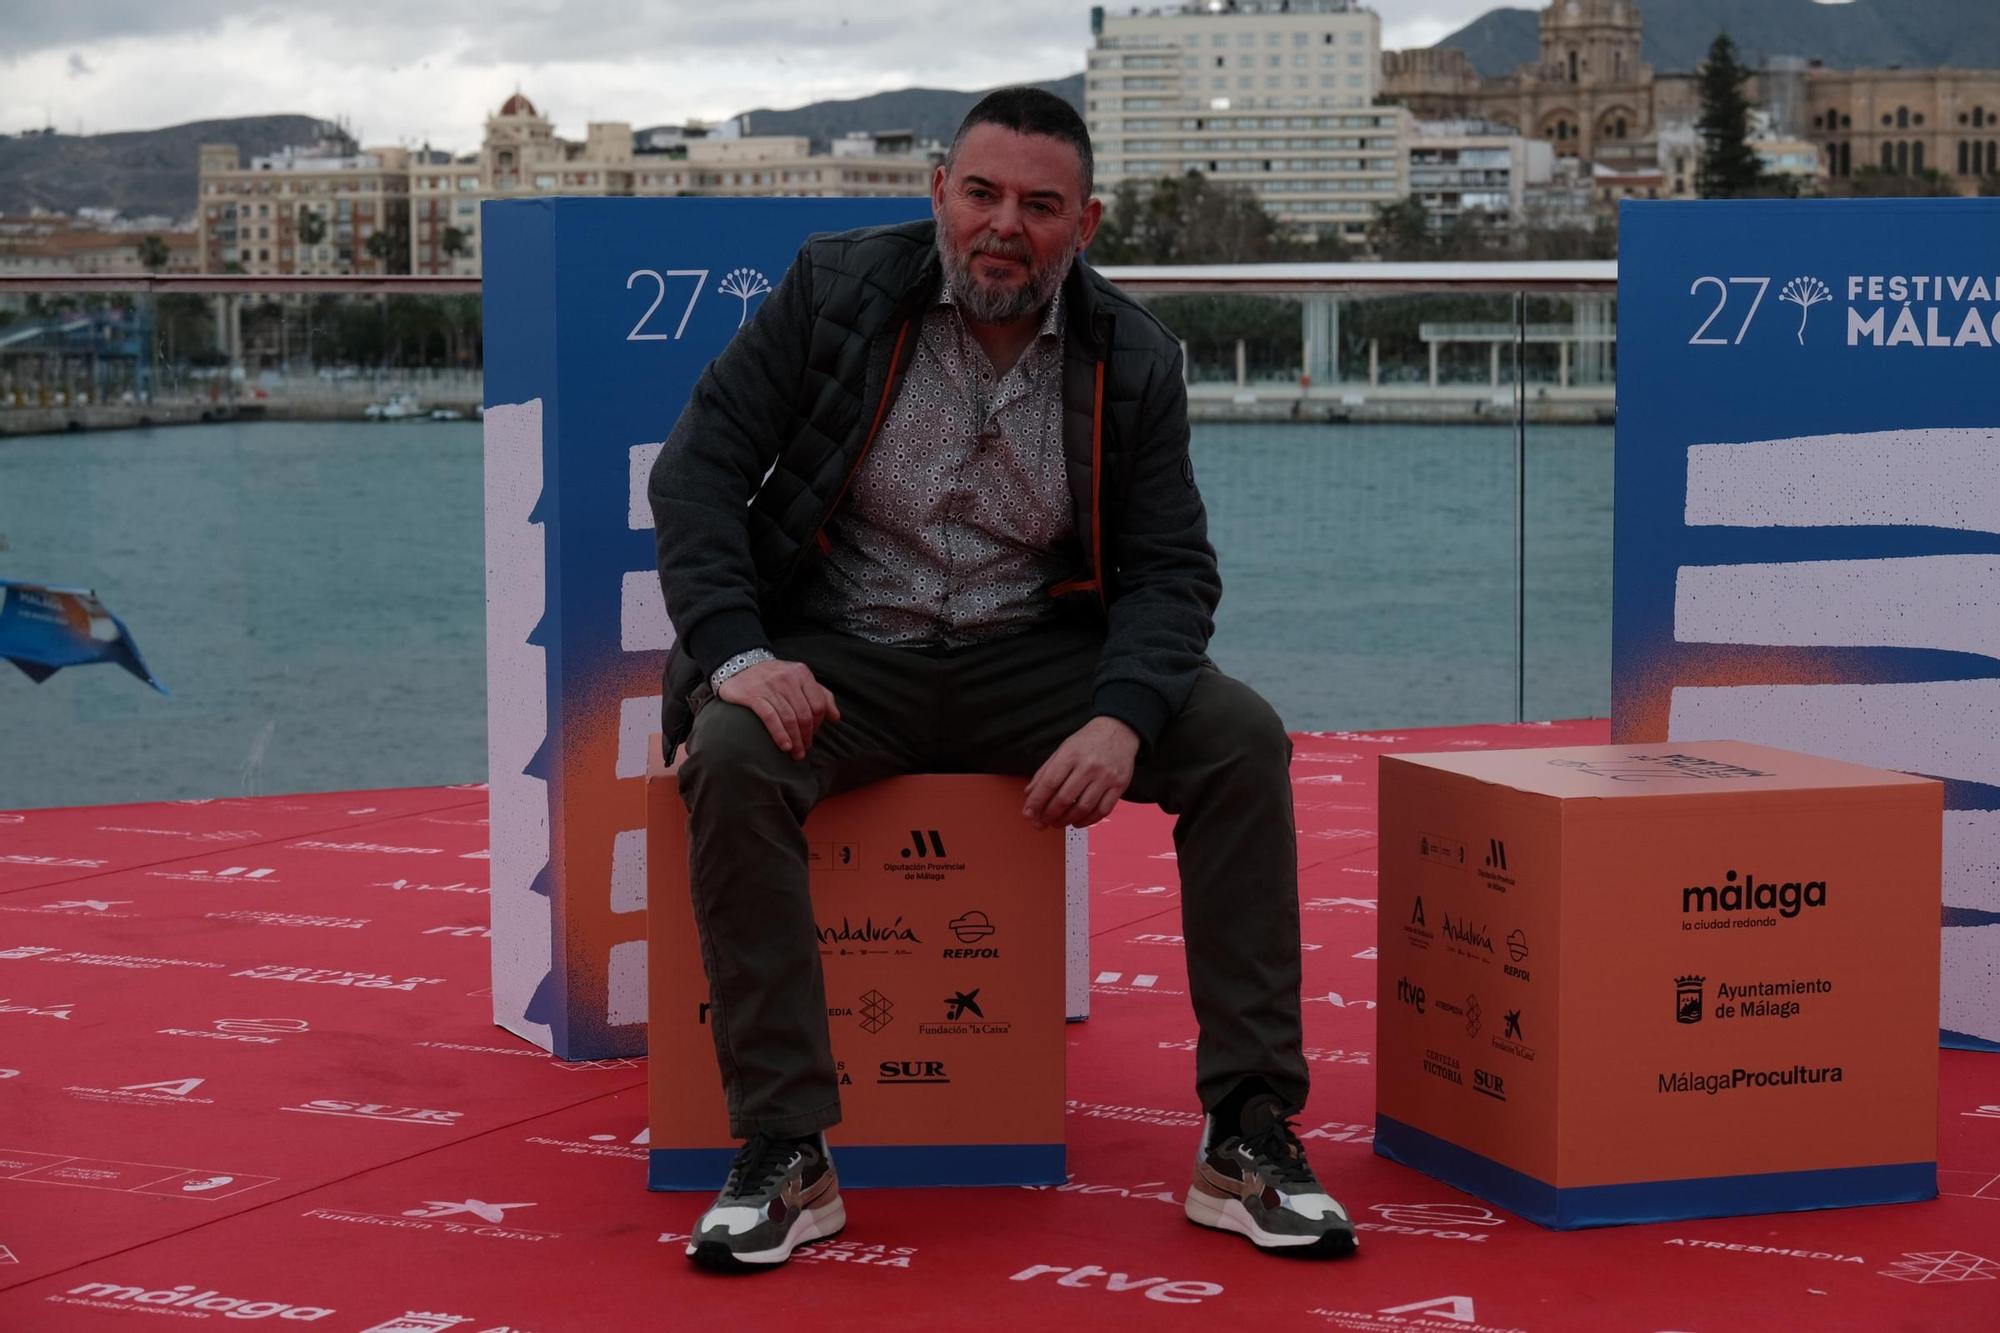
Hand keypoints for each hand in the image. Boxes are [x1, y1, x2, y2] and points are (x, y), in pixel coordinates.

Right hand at [716, 658, 839, 760]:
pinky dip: (779, 734)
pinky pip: (770, 717)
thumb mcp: (799, 679)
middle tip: (804, 750)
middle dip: (807, 736)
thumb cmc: (775, 677)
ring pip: (789, 718)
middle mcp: (787, 678)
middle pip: (804, 714)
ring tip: (796, 753)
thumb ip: (820, 695)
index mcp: (802, 673)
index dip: (818, 724)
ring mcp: (769, 686)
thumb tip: (836, 717)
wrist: (739, 665)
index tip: (812, 735)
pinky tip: (784, 746)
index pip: (818, 704)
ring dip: (795, 740)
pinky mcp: (752, 694)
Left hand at [1022, 717, 1137, 829]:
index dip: (1037, 801)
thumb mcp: (1063, 749)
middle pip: (1065, 798)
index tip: (1028, 814)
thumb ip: (1045, 772)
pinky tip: (1077, 822)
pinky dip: (1087, 821)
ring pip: (1083, 808)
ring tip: (1057, 823)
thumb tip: (1030, 794)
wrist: (1119, 730)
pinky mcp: (1120, 786)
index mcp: (1071, 754)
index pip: (1049, 782)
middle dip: (1049, 815)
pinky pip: (1102, 810)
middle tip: (1041, 823)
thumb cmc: (1087, 741)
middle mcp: (1089, 766)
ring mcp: (1106, 777)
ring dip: (1066, 820)